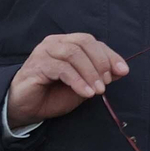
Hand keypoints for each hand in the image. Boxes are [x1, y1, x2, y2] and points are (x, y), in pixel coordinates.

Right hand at [6, 33, 127, 128]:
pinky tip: (86, 93)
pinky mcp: (37, 65)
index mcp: (66, 43)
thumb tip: (121, 70)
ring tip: (98, 91)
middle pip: (84, 42)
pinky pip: (62, 69)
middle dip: (100, 62)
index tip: (123, 71)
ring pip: (73, 53)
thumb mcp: (82, 86)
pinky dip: (78, 81)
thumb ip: (99, 76)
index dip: (110, 55)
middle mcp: (55, 42)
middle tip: (106, 83)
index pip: (92, 42)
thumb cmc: (53, 95)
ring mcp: (44, 52)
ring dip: (90, 72)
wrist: (26, 109)